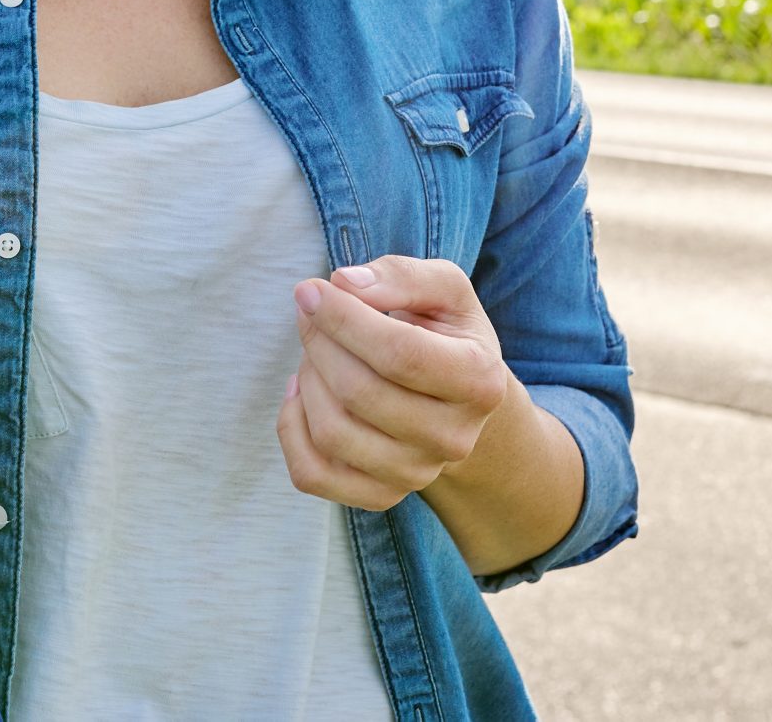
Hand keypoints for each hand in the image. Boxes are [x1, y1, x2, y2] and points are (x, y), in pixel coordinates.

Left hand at [278, 255, 512, 512]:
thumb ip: (402, 275)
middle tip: (310, 313)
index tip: (310, 289)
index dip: (344, 319)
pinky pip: (312, 474)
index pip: (400, 354)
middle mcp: (453, 438)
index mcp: (479, 381)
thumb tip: (345, 283)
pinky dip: (291, 428)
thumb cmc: (444, 334)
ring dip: (308, 379)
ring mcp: (417, 474)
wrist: (455, 401)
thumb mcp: (444, 290)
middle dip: (320, 342)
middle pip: (360, 392)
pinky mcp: (380, 496)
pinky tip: (302, 391)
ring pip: (333, 433)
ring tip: (315, 349)